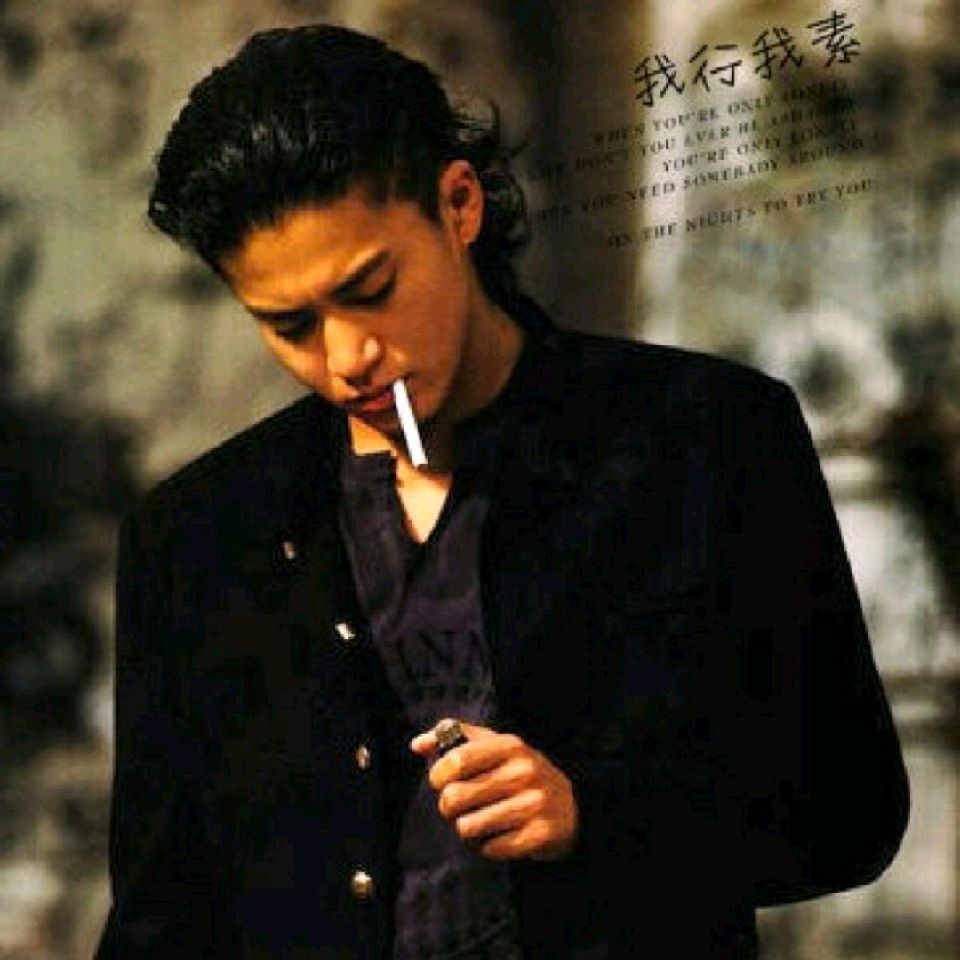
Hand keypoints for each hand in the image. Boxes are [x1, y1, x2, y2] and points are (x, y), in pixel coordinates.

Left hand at [410, 721, 577, 860]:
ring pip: (468, 827)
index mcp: (510, 745)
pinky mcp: (540, 834)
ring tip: (478, 821)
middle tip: (457, 807)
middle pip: (455, 797)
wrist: (569, 806)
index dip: (438, 775)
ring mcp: (534, 804)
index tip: (441, 781)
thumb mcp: (494, 746)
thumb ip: (456, 737)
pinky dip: (488, 847)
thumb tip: (417, 745)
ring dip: (467, 828)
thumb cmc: (518, 772)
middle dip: (448, 806)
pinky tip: (500, 835)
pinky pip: (491, 848)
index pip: (456, 759)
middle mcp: (524, 771)